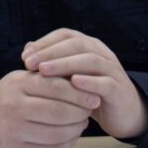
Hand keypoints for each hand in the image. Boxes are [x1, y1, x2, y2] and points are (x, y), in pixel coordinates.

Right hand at [0, 70, 100, 147]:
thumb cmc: (10, 98)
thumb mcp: (23, 79)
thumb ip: (49, 78)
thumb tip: (83, 80)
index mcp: (18, 84)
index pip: (56, 86)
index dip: (79, 93)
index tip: (94, 96)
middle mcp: (14, 106)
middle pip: (59, 111)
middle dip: (80, 112)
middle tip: (90, 110)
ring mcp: (14, 130)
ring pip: (56, 133)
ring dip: (76, 129)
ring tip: (82, 123)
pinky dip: (66, 143)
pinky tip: (71, 136)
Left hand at [21, 28, 147, 139]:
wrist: (122, 113)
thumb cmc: (89, 92)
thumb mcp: (69, 76)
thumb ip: (51, 62)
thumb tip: (27, 51)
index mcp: (88, 46)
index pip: (65, 35)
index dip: (45, 43)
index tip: (25, 56)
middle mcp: (101, 53)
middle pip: (76, 44)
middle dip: (50, 52)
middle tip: (30, 64)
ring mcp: (112, 69)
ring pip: (89, 60)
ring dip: (65, 64)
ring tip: (44, 71)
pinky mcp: (118, 88)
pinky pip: (105, 82)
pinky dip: (89, 82)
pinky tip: (73, 83)